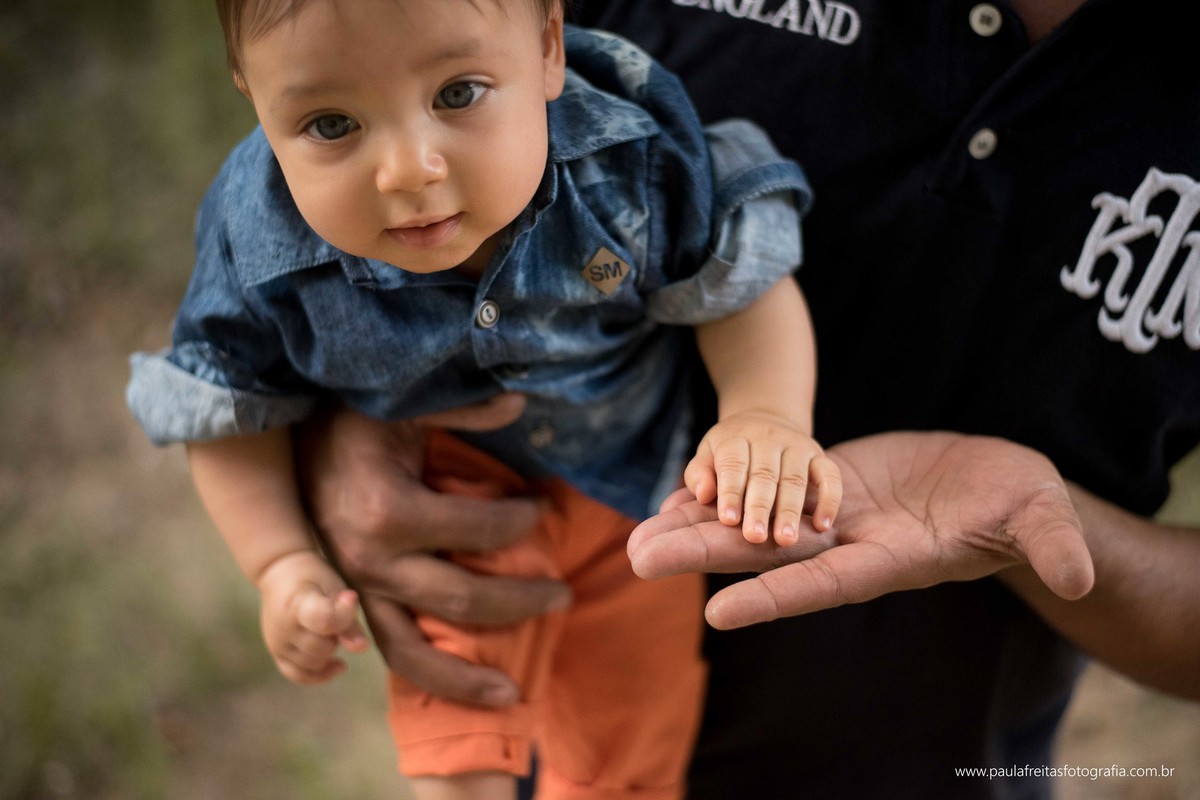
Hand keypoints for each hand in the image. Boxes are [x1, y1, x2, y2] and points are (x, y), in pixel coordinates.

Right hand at [257, 550, 368, 683]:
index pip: (324, 622)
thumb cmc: (314, 576)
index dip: (344, 616)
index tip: (351, 598)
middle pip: (322, 648)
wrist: (280, 571)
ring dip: (329, 652)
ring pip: (312, 664)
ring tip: (331, 630)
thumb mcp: (335, 586)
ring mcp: (277, 643)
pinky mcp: (276, 653)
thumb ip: (348, 618)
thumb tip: (362, 648)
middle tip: (338, 615)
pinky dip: (319, 674)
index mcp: (297, 604)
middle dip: (337, 636)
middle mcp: (283, 628)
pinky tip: (338, 665)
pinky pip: (297, 674)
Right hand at [293, 397, 571, 706]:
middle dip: (519, 601)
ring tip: (513, 696)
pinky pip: (391, 648)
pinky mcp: (352, 603)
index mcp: (387, 511)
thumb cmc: (354, 418)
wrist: (284, 443)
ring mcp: (356, 590)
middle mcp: (368, 562)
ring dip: (466, 679)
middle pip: (460, 598)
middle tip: (563, 596)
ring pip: (413, 653)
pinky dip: (427, 675)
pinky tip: (465, 686)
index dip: (520, 522)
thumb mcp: (403, 402)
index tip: (542, 508)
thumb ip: (462, 407)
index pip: (478, 530)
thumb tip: (519, 401)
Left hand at [630, 431, 1093, 629]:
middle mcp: (847, 543)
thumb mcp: (1041, 516)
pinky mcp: (824, 485)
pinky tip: (679, 491)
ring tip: (638, 531)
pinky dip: (724, 493)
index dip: (774, 597)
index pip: (825, 583)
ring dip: (696, 526)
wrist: (994, 484)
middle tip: (637, 557)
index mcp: (890, 559)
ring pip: (754, 523)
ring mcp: (831, 515)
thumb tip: (1077, 572)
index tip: (717, 613)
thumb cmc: (1022, 505)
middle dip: (703, 554)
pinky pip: (765, 490)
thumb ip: (1052, 543)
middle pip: (765, 554)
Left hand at [683, 411, 841, 544]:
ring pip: (795, 479)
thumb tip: (704, 495)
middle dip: (759, 507)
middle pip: (764, 474)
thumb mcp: (707, 455)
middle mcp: (768, 439)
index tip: (728, 520)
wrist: (766, 421)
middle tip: (754, 538)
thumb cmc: (731, 452)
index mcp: (736, 438)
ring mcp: (797, 446)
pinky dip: (829, 499)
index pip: (733, 464)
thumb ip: (700, 475)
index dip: (731, 491)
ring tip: (785, 540)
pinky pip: (830, 475)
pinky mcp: (819, 456)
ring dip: (790, 510)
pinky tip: (823, 525)